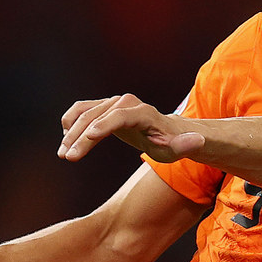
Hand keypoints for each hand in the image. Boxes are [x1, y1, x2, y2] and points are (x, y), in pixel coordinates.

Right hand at [58, 94, 206, 162]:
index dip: (105, 125)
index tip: (88, 137)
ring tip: (63, 155)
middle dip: (81, 137)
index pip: (121, 115)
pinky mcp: (103, 107)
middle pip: (98, 116)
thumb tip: (198, 140)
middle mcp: (126, 103)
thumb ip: (187, 144)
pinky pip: (80, 110)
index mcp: (144, 113)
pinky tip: (66, 140)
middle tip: (68, 158)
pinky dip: (70, 122)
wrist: (165, 132)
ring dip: (71, 132)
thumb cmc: (171, 143)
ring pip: (85, 113)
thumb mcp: (179, 147)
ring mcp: (112, 103)